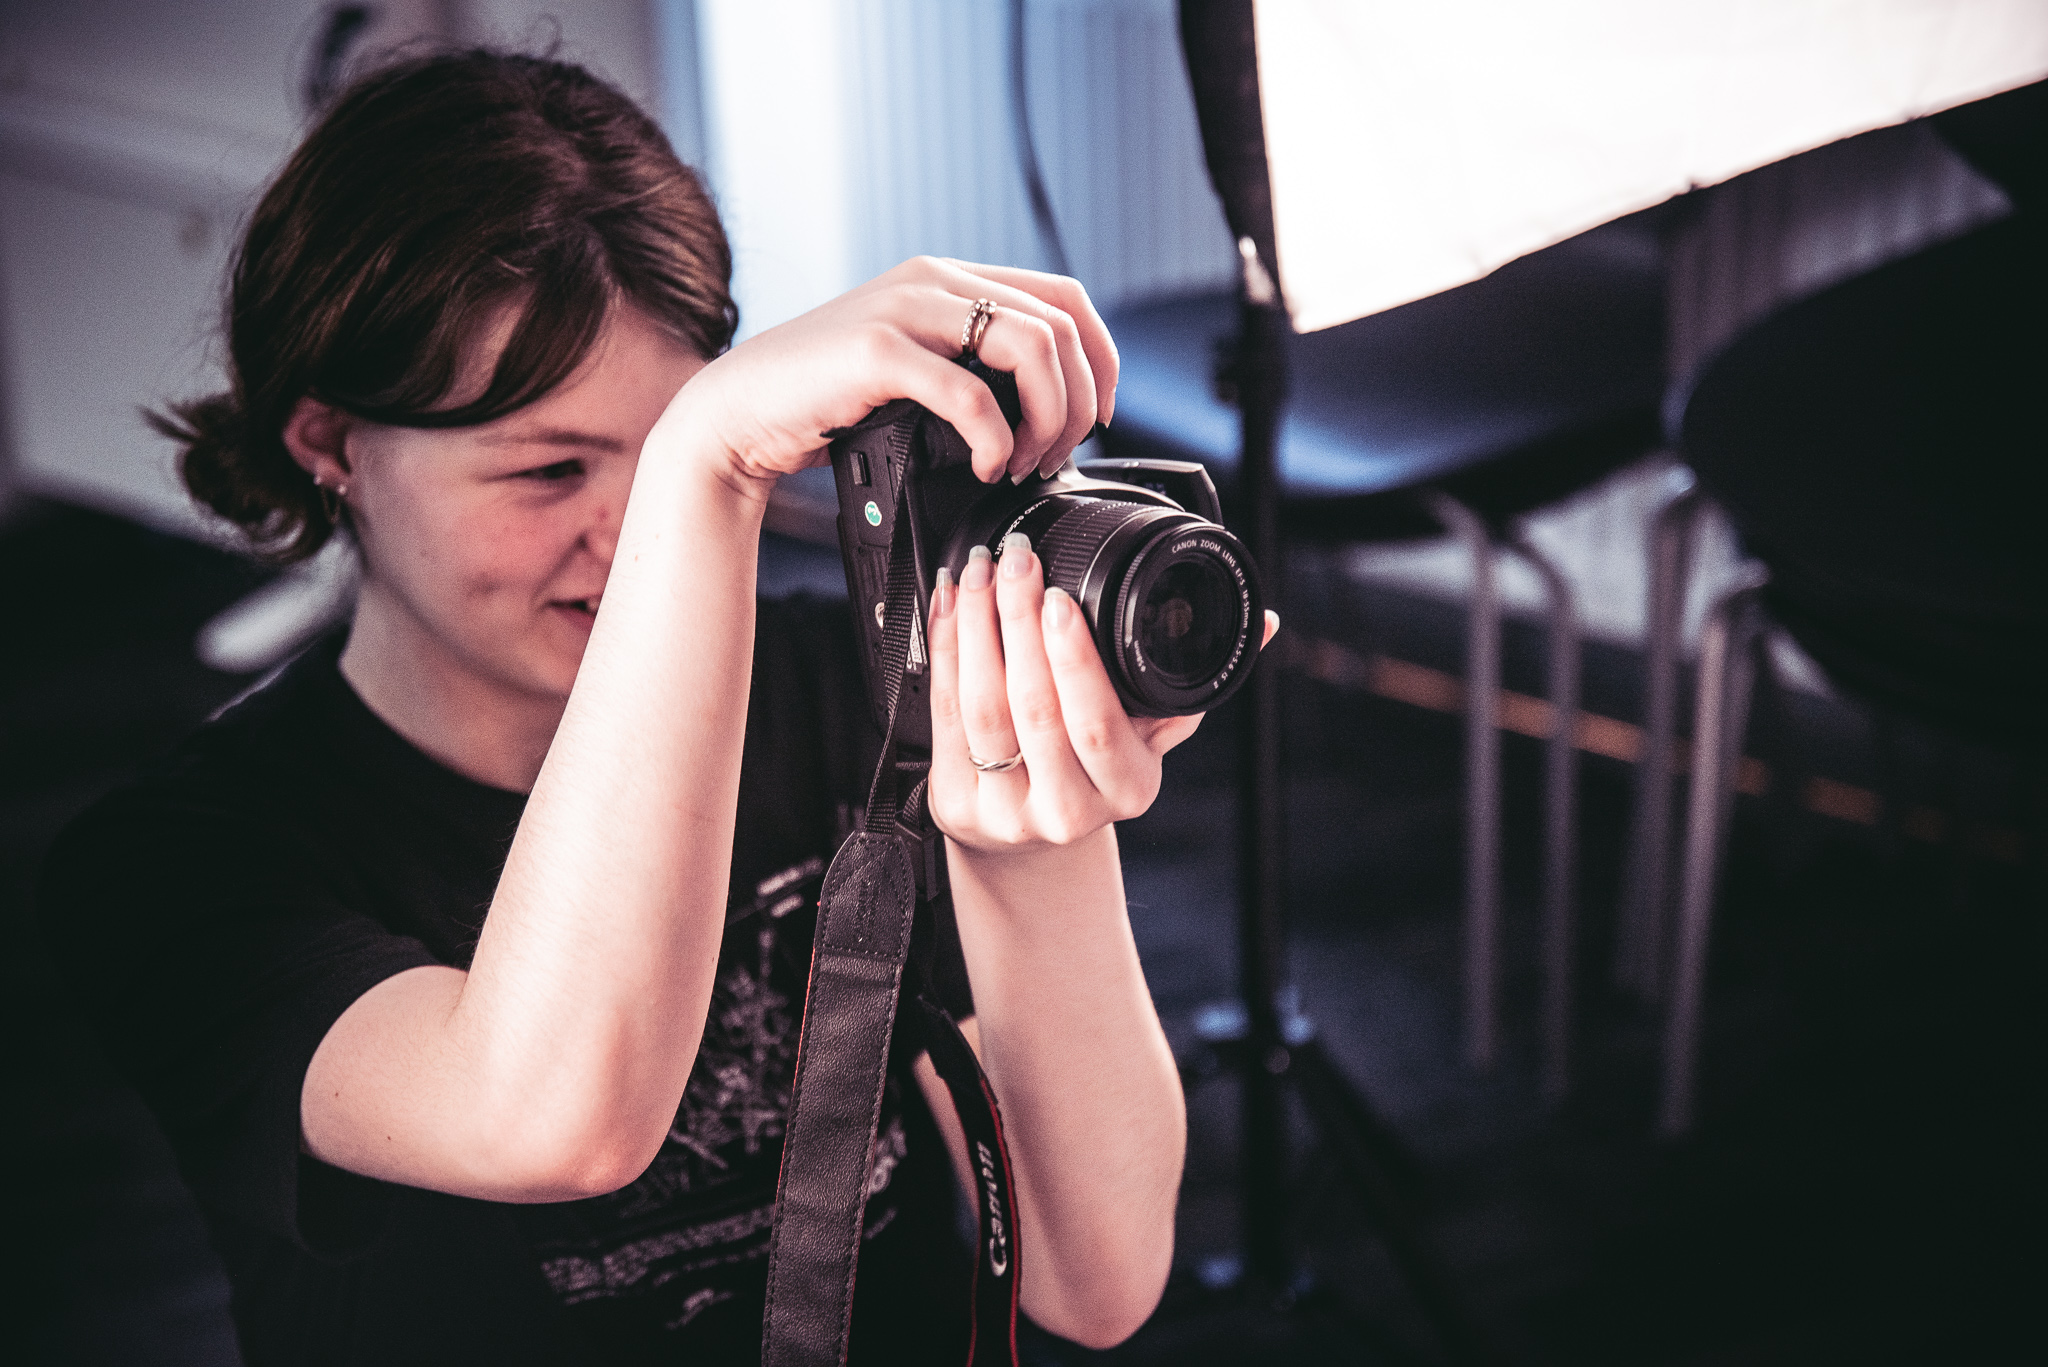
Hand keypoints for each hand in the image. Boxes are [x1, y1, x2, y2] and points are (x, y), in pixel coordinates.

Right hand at [652, 257, 1119, 487]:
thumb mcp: (911, 372)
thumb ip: (968, 367)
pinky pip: (970, 392)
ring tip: (1023, 463)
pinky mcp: (877, 351)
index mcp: (949, 280)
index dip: (1101, 358)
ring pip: (1031, 348)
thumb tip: (1044, 411)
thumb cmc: (826, 405)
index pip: (1064, 297)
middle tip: (1055, 456)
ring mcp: (905, 309)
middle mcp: (933, 280)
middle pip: (1060, 326)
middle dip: (1078, 403)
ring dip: (1047, 418)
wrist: (740, 415)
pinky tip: (985, 467)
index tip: (1098, 417)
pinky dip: (994, 439)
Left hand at [927, 533, 1280, 850]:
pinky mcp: (955, 803)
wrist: (1034, 839)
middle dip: (1018, 622)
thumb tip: (1261, 622)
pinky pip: (942, 714)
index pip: (1094, 722)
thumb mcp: (1152, 734)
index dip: (1073, 658)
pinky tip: (949, 605)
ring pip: (981, 708)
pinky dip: (942, 649)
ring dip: (975, 629)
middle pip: (1032, 708)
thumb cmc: (1097, 769)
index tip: (1061, 596)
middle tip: (1016, 562)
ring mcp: (1006, 811)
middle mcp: (1067, 808)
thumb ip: (1194, 676)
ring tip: (979, 573)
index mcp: (1126, 787)